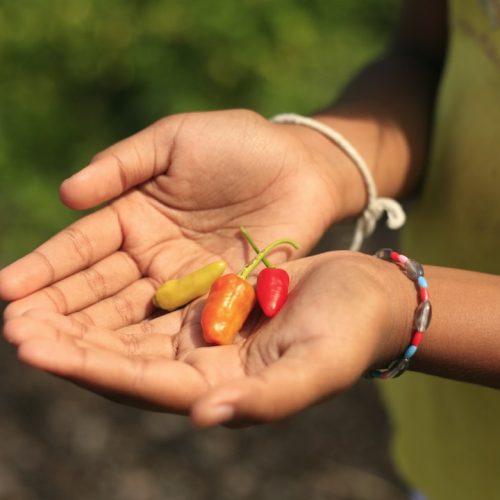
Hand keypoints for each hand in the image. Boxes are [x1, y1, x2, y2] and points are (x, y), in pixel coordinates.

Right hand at [1, 109, 350, 326]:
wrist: (301, 167)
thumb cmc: (240, 145)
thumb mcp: (175, 141)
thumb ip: (123, 164)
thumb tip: (67, 195)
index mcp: (135, 214)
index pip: (83, 246)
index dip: (46, 267)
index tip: (7, 290)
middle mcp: (152, 254)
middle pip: (98, 288)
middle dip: (57, 310)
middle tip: (17, 334)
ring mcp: (184, 281)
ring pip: (130, 314)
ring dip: (90, 334)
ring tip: (45, 354)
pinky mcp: (217, 300)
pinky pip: (177, 324)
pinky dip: (146, 343)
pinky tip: (112, 363)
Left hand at [2, 251, 410, 425]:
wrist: (364, 294)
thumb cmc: (349, 332)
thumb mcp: (317, 366)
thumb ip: (267, 400)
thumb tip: (204, 418)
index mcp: (219, 389)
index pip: (141, 385)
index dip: (88, 368)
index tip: (35, 348)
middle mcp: (201, 365)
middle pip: (121, 358)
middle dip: (66, 342)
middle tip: (12, 321)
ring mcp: (201, 330)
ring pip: (127, 326)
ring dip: (79, 313)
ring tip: (26, 298)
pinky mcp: (206, 298)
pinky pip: (150, 293)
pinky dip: (114, 286)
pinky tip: (82, 273)